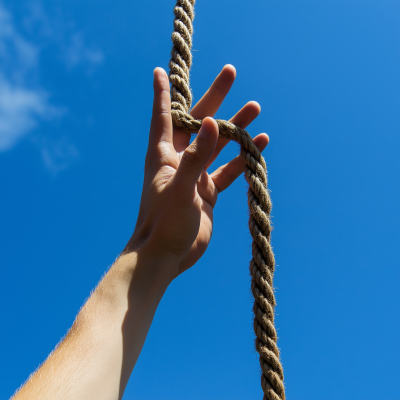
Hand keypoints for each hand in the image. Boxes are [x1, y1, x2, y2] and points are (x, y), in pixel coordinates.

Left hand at [125, 65, 268, 277]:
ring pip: (218, 144)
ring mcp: (195, 175)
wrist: (166, 256)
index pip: (163, 114)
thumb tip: (214, 123)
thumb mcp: (181, 189)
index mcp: (164, 154)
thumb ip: (197, 157)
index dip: (162, 92)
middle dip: (215, 98)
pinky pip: (227, 169)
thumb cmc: (164, 223)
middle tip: (231, 72)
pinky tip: (258, 147)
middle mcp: (179, 160)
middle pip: (199, 122)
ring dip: (235, 127)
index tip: (161, 70)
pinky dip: (242, 158)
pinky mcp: (207, 192)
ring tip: (255, 109)